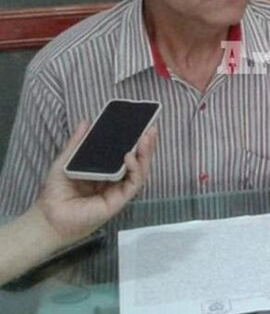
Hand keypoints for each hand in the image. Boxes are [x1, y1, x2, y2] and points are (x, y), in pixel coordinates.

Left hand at [34, 121, 157, 242]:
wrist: (48, 216)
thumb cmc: (56, 192)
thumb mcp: (66, 160)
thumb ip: (77, 142)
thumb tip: (86, 122)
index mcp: (105, 171)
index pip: (126, 153)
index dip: (135, 140)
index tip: (141, 125)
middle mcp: (115, 180)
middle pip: (137, 162)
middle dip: (146, 145)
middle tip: (151, 129)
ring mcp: (118, 191)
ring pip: (140, 172)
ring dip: (145, 155)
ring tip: (146, 138)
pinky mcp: (118, 201)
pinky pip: (133, 184)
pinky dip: (135, 170)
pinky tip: (130, 157)